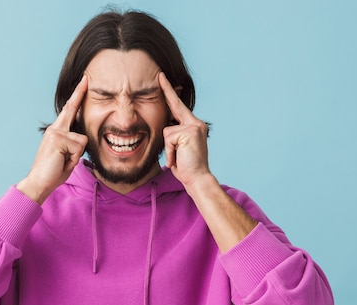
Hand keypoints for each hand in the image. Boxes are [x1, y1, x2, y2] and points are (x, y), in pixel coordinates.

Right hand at [17, 75, 88, 203]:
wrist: (39, 183)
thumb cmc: (53, 172)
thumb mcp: (66, 156)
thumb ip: (73, 145)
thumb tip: (82, 138)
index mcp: (56, 131)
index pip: (69, 110)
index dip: (77, 96)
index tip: (84, 81)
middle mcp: (55, 129)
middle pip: (72, 110)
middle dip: (79, 93)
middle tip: (87, 77)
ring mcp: (55, 133)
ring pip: (82, 140)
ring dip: (76, 155)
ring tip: (64, 162)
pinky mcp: (58, 139)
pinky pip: (79, 148)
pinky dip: (74, 159)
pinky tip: (62, 162)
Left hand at [159, 72, 210, 188]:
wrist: (197, 178)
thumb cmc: (185, 167)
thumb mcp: (177, 148)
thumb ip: (173, 135)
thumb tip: (165, 126)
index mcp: (193, 126)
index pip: (178, 107)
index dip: (170, 93)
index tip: (162, 78)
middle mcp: (196, 123)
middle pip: (175, 106)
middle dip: (166, 90)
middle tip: (159, 74)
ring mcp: (194, 126)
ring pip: (167, 130)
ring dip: (168, 148)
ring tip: (177, 158)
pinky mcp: (189, 131)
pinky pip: (168, 138)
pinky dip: (169, 151)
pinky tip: (177, 158)